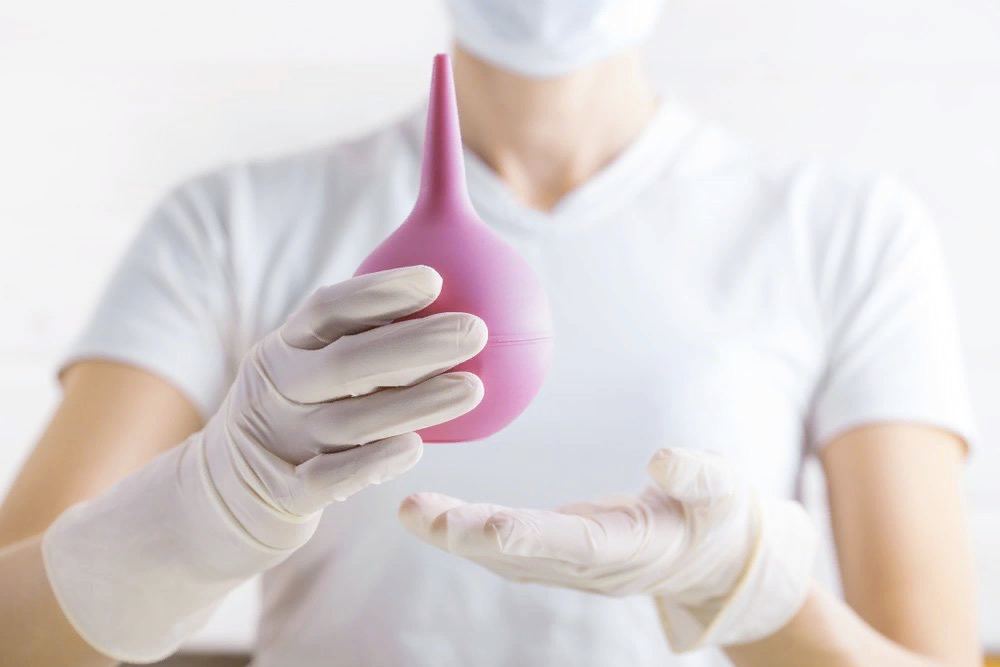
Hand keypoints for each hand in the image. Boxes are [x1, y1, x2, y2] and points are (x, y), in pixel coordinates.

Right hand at [205, 264, 487, 535]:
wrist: (223, 492)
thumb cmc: (296, 414)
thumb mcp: (307, 366)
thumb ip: (362, 337)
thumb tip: (443, 285)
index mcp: (284, 347)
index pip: (328, 309)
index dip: (380, 293)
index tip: (435, 280)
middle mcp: (278, 389)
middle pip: (347, 362)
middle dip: (415, 344)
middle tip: (476, 331)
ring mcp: (279, 441)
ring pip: (349, 421)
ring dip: (415, 404)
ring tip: (473, 388)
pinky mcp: (283, 493)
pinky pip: (328, 479)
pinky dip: (371, 463)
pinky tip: (416, 447)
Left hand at [399, 447, 816, 650]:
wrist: (707, 559)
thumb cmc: (716, 517)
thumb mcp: (723, 492)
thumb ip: (697, 476)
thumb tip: (661, 458)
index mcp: (630, 550)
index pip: (575, 546)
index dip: (532, 537)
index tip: (489, 525)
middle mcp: (588, 567)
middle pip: (521, 555)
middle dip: (467, 537)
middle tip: (418, 514)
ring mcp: (566, 565)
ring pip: (502, 555)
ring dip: (453, 535)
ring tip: (408, 509)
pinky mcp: (554, 553)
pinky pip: (502, 545)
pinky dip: (463, 530)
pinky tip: (428, 511)